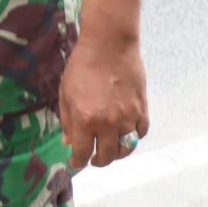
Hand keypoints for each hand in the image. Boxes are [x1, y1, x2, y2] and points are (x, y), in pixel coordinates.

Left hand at [57, 34, 146, 168]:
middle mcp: (108, 124)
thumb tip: (70, 142)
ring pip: (126, 149)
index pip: (82, 154)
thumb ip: (67, 121)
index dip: (78, 162)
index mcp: (85, 120)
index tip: (76, 162)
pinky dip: (133, 137)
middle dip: (98, 161)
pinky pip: (141, 132)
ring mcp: (128, 117)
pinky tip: (126, 132)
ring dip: (117, 153)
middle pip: (106, 156)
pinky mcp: (142, 108)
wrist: (109, 44)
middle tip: (94, 158)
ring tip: (111, 148)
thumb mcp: (65, 93)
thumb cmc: (82, 65)